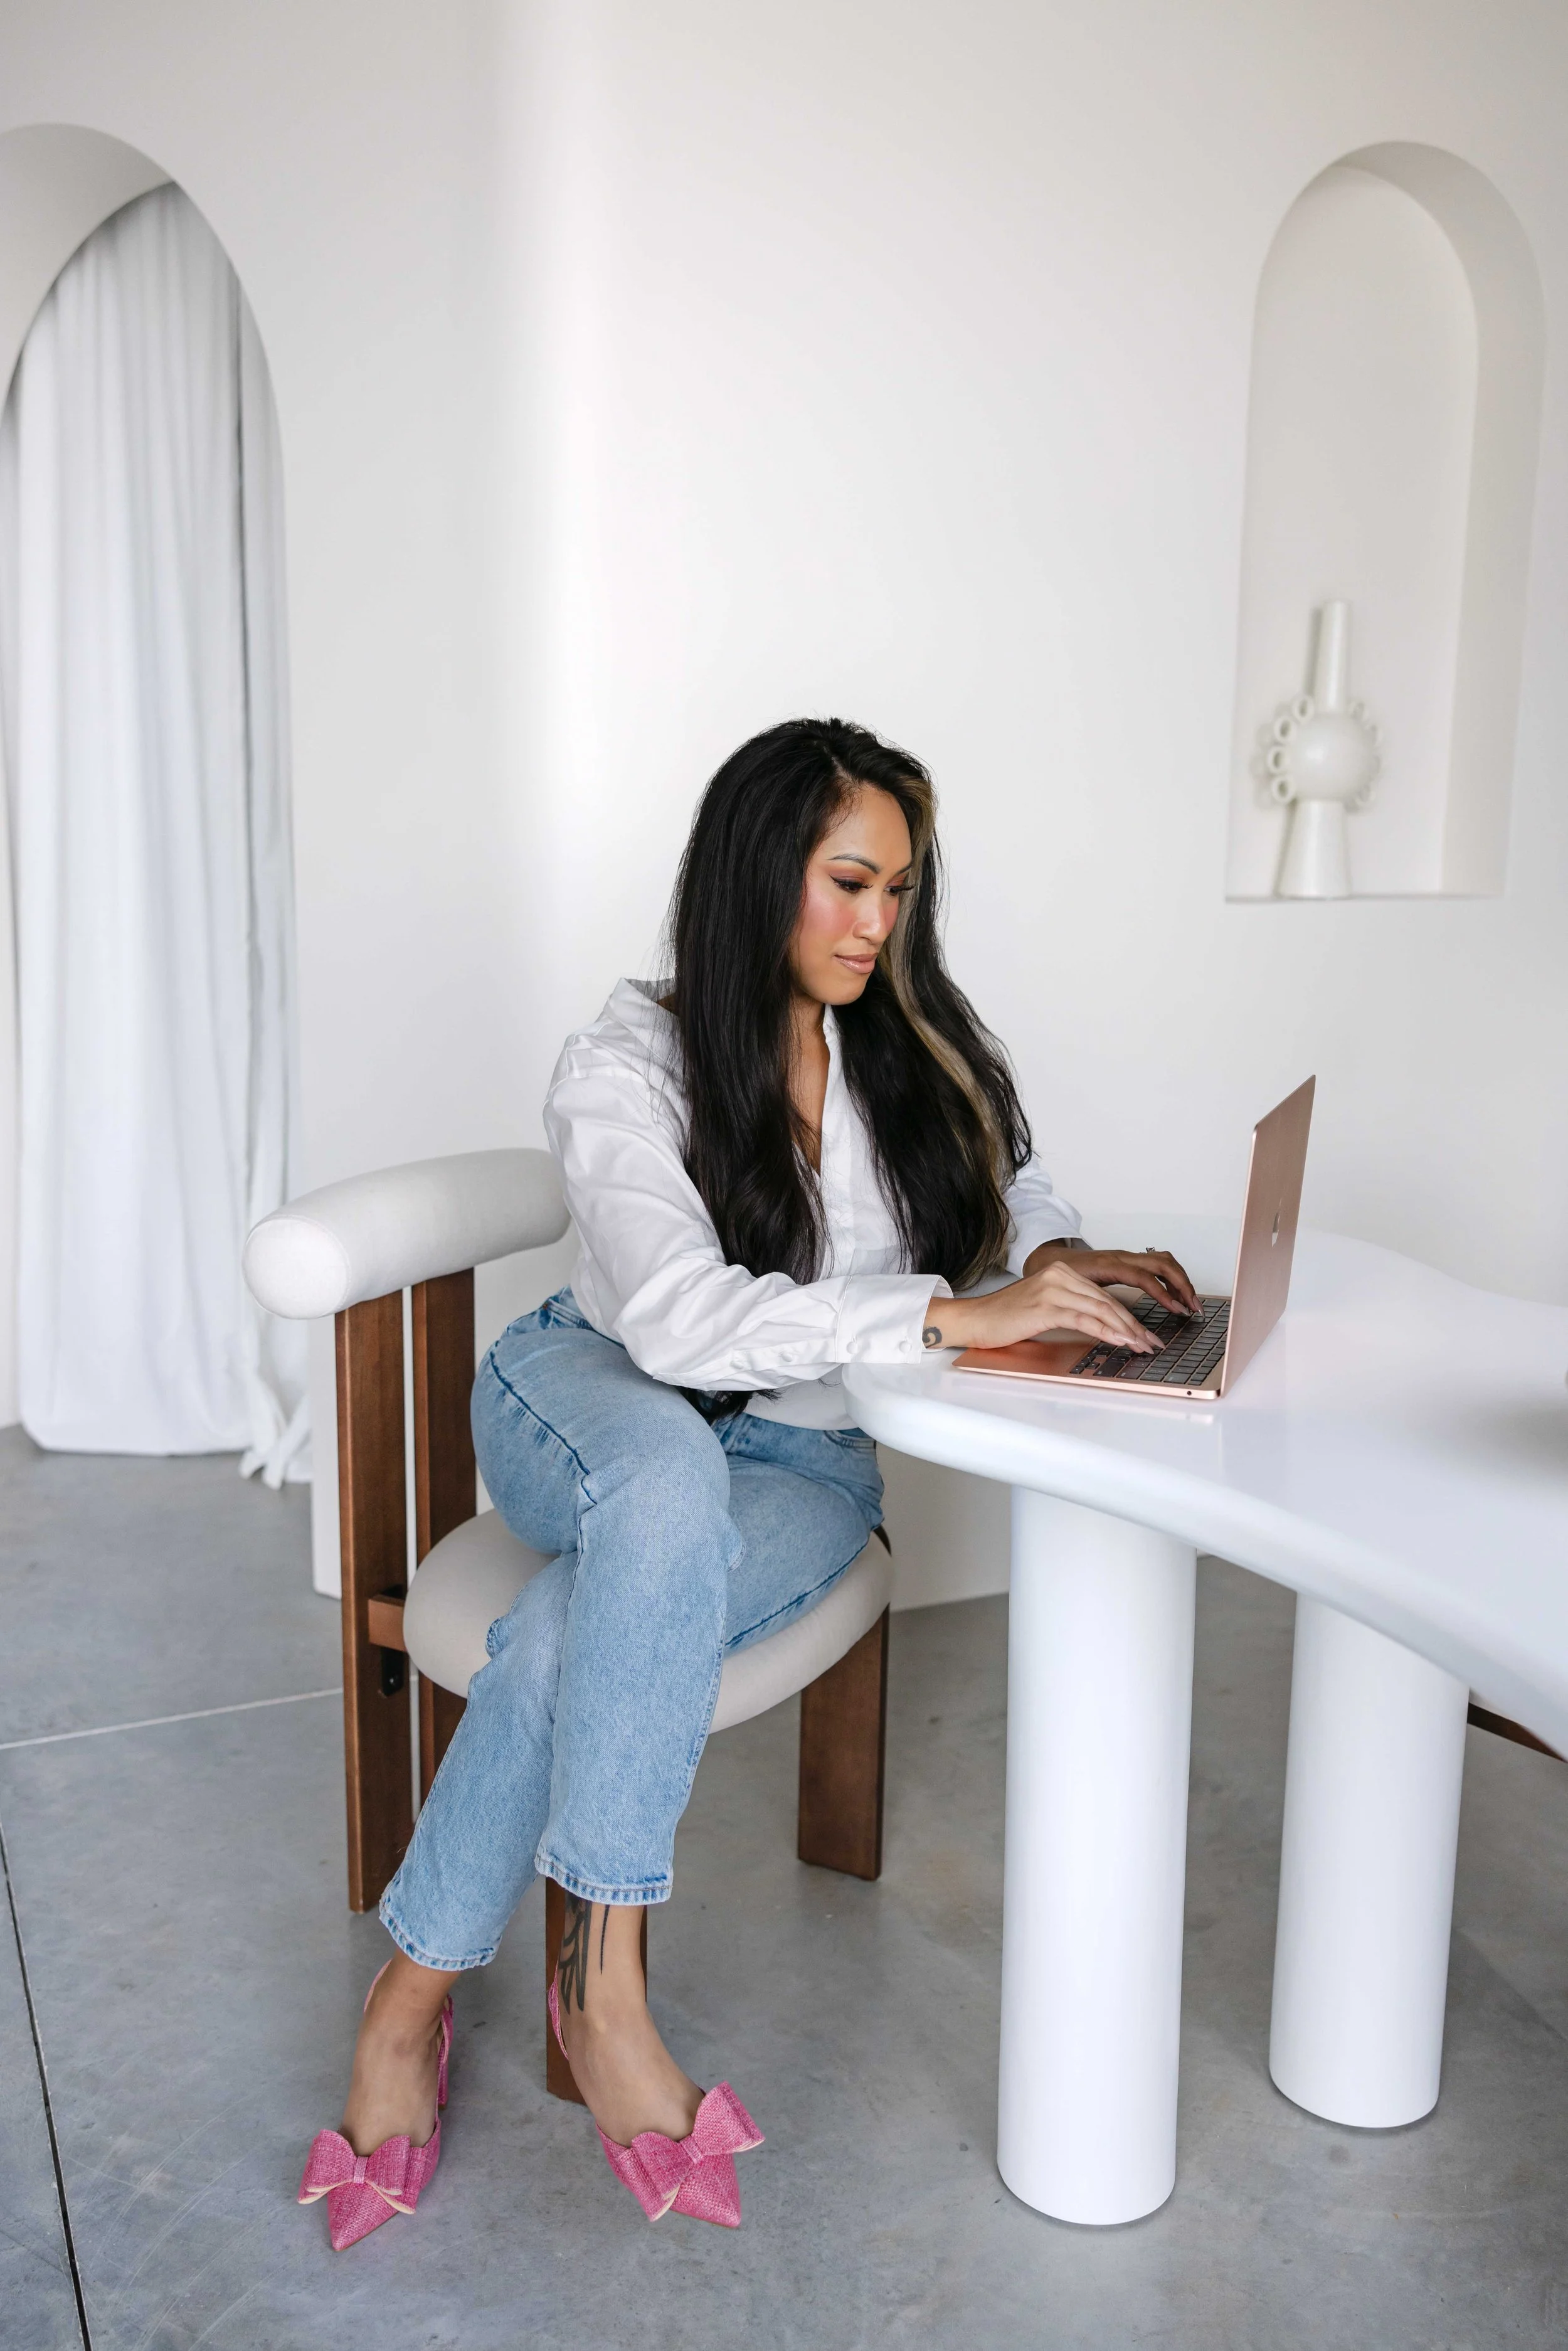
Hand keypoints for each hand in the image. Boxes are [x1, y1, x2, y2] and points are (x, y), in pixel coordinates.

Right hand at [920, 1242, 1199, 1357]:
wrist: (976, 1319)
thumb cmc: (1006, 1318)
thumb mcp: (1044, 1308)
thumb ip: (1071, 1310)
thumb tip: (1103, 1327)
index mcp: (1062, 1272)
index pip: (1103, 1296)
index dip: (1128, 1316)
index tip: (1145, 1334)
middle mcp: (1060, 1275)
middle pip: (1107, 1302)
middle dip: (1134, 1325)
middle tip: (1152, 1343)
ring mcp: (1053, 1289)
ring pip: (1101, 1309)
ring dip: (1126, 1331)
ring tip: (1142, 1346)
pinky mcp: (1046, 1305)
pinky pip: (1085, 1319)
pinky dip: (1107, 1331)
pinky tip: (1121, 1342)